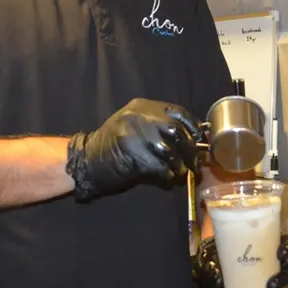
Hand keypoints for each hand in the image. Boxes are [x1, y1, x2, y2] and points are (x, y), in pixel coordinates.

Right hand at [66, 98, 201, 201]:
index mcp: (142, 107)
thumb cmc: (115, 147)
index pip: (177, 111)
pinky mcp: (131, 154)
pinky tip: (166, 180)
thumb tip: (193, 139)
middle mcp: (138, 116)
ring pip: (170, 151)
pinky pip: (158, 167)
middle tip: (195, 165)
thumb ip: (159, 127)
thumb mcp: (136, 127)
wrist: (86, 162)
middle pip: (177, 131)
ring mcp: (134, 134)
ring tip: (180, 175)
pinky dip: (167, 176)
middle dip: (190, 150)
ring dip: (179, 166)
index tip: (201, 140)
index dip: (193, 126)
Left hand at [193, 234, 287, 287]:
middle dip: (285, 275)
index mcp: (263, 245)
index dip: (287, 247)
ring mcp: (274, 277)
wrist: (212, 277)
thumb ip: (210, 268)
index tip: (279, 253)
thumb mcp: (210, 260)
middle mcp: (272, 261)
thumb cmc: (214, 260)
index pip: (284, 243)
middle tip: (271, 284)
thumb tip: (217, 278)